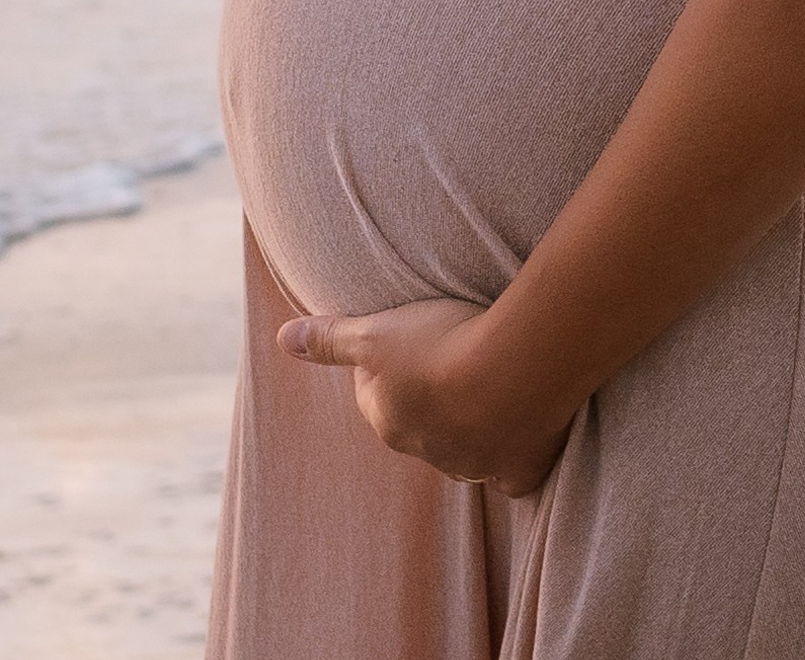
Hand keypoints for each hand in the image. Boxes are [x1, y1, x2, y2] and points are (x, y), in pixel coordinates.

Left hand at [276, 298, 569, 495]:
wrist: (511, 370)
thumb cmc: (437, 343)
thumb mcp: (372, 332)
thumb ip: (328, 339)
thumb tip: (281, 339)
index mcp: (388, 421)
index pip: (377, 393)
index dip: (394, 359)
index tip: (416, 337)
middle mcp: (426, 453)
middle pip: (423, 420)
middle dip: (432, 393)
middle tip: (457, 351)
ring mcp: (475, 467)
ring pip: (468, 446)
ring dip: (475, 418)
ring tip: (492, 374)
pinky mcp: (519, 472)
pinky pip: (513, 470)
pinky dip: (517, 452)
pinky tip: (524, 424)